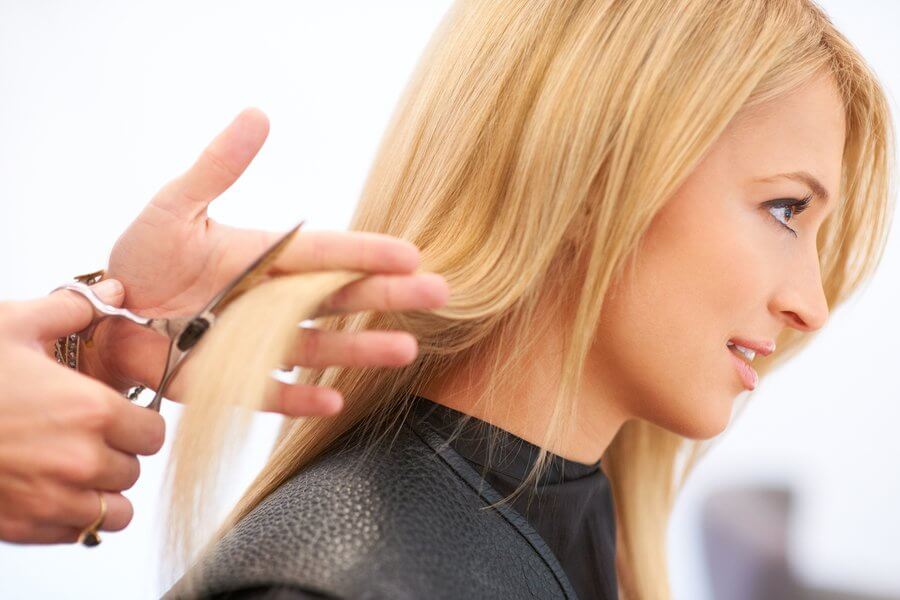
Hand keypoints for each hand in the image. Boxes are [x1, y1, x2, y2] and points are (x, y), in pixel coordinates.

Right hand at [0, 281, 164, 543]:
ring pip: (113, 511)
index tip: (122, 417)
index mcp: (89, 410)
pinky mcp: (24, 528)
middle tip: (90, 439)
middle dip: (118, 454)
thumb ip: (71, 310)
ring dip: (102, 492)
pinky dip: (71, 517)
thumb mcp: (10, 327)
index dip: (139, 423)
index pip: (153, 433)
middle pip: (133, 470)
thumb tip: (113, 294)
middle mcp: (79, 461)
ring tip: (76, 469)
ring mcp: (52, 500)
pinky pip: (77, 535)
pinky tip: (50, 490)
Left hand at [85, 108, 448, 416]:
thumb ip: (218, 167)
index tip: (413, 254)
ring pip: (320, 345)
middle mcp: (273, 299)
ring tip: (406, 350)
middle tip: (439, 294)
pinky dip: (299, 396)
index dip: (368, 252)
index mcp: (267, 255)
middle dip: (389, 296)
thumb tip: (258, 114)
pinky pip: (272, 391)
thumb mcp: (175, 206)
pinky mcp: (234, 381)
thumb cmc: (140, 258)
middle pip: (341, 297)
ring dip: (361, 349)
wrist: (105, 317)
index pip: (327, 251)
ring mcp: (257, 342)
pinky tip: (334, 400)